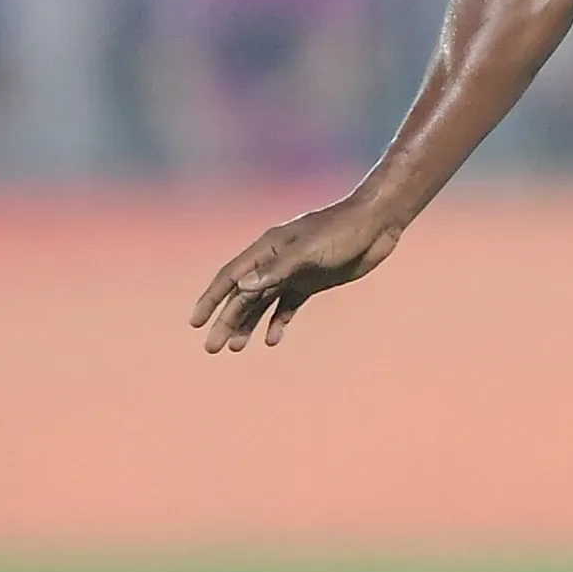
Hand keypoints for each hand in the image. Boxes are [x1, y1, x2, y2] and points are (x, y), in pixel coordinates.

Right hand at [190, 197, 406, 352]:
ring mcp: (293, 272)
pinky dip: (278, 322)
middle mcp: (275, 261)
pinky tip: (272, 340)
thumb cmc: (342, 231)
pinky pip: (287, 306)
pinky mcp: (312, 282)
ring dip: (247, 324)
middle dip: (226, 321)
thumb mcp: (308, 252)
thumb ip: (276, 270)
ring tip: (235, 348)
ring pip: (262, 303)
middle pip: (243, 295)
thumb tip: (241, 288)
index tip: (196, 323)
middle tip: (212, 348)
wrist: (376, 223)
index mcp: (268, 249)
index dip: (211, 300)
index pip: (230, 277)